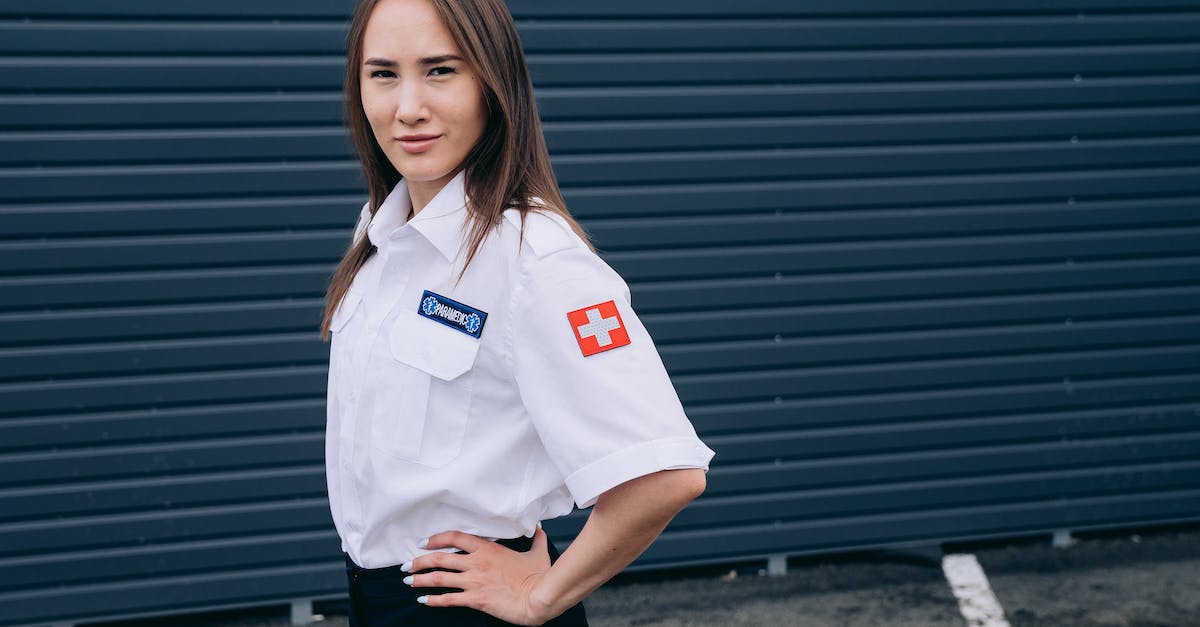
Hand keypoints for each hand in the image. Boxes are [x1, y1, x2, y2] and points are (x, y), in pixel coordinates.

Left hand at [404, 526, 559, 625]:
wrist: (538, 598)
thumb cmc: (538, 577)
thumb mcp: (537, 553)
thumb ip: (536, 539)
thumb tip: (539, 530)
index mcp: (488, 549)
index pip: (455, 537)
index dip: (436, 539)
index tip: (424, 542)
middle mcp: (477, 563)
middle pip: (440, 558)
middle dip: (420, 561)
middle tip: (407, 564)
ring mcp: (474, 581)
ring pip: (440, 578)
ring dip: (420, 579)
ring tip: (408, 581)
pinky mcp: (475, 599)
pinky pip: (449, 599)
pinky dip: (433, 600)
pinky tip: (423, 600)